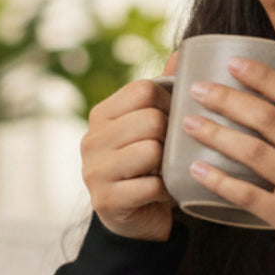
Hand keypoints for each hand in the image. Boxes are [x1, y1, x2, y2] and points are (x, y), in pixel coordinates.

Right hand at [82, 61, 177, 242]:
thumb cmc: (147, 167)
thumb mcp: (150, 127)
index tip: (173, 122)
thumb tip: (183, 54)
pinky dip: (166, 191)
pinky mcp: (106, 200)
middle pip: (149, 120)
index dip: (168, 103)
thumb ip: (163, 92)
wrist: (133, 220)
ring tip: (165, 172)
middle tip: (171, 152)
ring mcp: (94, 171)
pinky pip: (151, 186)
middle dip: (170, 137)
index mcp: (101, 115)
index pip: (143, 89)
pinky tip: (163, 193)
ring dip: (167, 165)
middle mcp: (91, 140)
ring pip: (150, 151)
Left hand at [181, 56, 274, 272]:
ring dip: (216, 134)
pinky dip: (219, 180)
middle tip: (197, 90)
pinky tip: (196, 169)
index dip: (263, 76)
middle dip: (228, 99)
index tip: (233, 63)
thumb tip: (270, 107)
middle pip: (269, 119)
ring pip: (254, 152)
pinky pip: (248, 195)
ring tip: (188, 124)